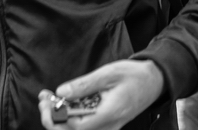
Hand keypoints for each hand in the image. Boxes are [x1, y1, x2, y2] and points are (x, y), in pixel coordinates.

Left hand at [38, 59, 164, 129]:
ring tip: (48, 100)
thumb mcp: (109, 73)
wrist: (154, 82)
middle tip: (43, 100)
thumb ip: (85, 85)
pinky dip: (70, 118)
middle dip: (53, 119)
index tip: (46, 100)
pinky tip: (64, 103)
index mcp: (108, 115)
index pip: (74, 125)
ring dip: (59, 118)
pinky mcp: (106, 126)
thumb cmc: (133, 75)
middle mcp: (107, 127)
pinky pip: (84, 127)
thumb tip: (61, 92)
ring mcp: (107, 129)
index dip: (56, 116)